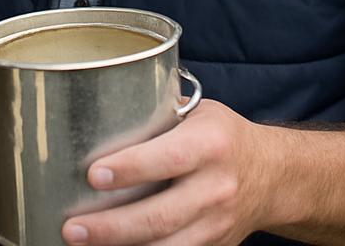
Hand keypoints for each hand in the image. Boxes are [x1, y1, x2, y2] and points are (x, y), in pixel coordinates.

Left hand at [61, 99, 271, 245]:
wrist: (273, 176)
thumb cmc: (223, 136)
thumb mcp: (199, 114)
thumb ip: (158, 117)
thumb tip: (100, 111)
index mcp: (210, 144)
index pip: (168, 159)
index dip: (130, 168)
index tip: (93, 175)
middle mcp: (215, 187)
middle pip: (159, 216)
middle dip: (111, 227)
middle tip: (72, 227)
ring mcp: (215, 225)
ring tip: (81, 242)